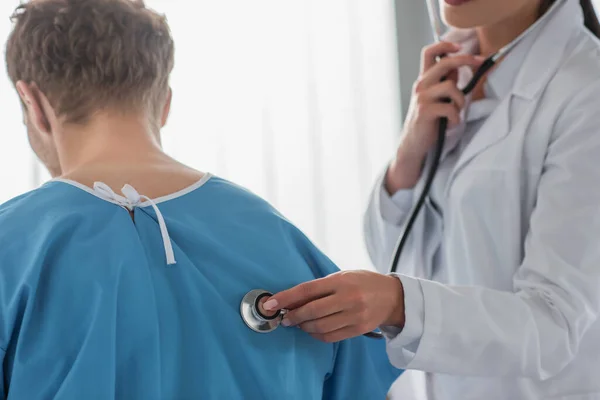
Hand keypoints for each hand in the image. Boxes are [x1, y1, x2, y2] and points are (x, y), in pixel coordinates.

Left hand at [263, 270, 404, 342]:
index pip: (307, 290)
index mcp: (341, 281)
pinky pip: (330, 337)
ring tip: (298, 322)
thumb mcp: (343, 275)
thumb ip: (320, 287)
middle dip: (292, 316)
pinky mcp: (358, 330)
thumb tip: (291, 299)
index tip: (270, 304)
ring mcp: (354, 315)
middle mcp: (348, 298)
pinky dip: (316, 334)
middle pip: (311, 311)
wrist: (393, 297)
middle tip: (283, 317)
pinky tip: (312, 329)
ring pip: (319, 326)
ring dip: (303, 326)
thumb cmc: (363, 282)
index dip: (286, 298)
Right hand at [386, 42, 483, 193]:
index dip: (445, 45)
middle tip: (479, 62)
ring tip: (456, 112)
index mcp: (424, 80)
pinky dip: (455, 117)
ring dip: (460, 100)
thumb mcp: (436, 98)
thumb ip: (444, 82)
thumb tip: (458, 67)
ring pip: (451, 86)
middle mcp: (421, 85)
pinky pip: (450, 108)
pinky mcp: (425, 111)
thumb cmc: (428, 121)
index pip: (429, 52)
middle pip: (445, 62)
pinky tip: (451, 123)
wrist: (413, 143)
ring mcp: (422, 98)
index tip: (460, 47)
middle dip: (466, 59)